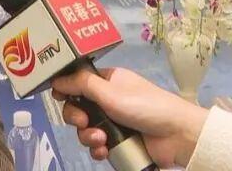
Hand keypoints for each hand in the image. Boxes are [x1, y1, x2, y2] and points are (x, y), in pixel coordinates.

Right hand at [51, 67, 208, 167]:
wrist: (176, 135)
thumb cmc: (143, 106)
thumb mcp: (109, 92)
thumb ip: (80, 84)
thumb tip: (55, 79)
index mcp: (107, 81)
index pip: (78, 82)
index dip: (66, 90)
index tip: (59, 98)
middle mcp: (108, 99)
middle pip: (78, 107)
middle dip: (76, 117)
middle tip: (83, 122)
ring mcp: (113, 121)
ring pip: (86, 129)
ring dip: (88, 136)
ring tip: (101, 140)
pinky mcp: (118, 141)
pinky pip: (97, 145)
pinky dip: (98, 149)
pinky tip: (105, 151)